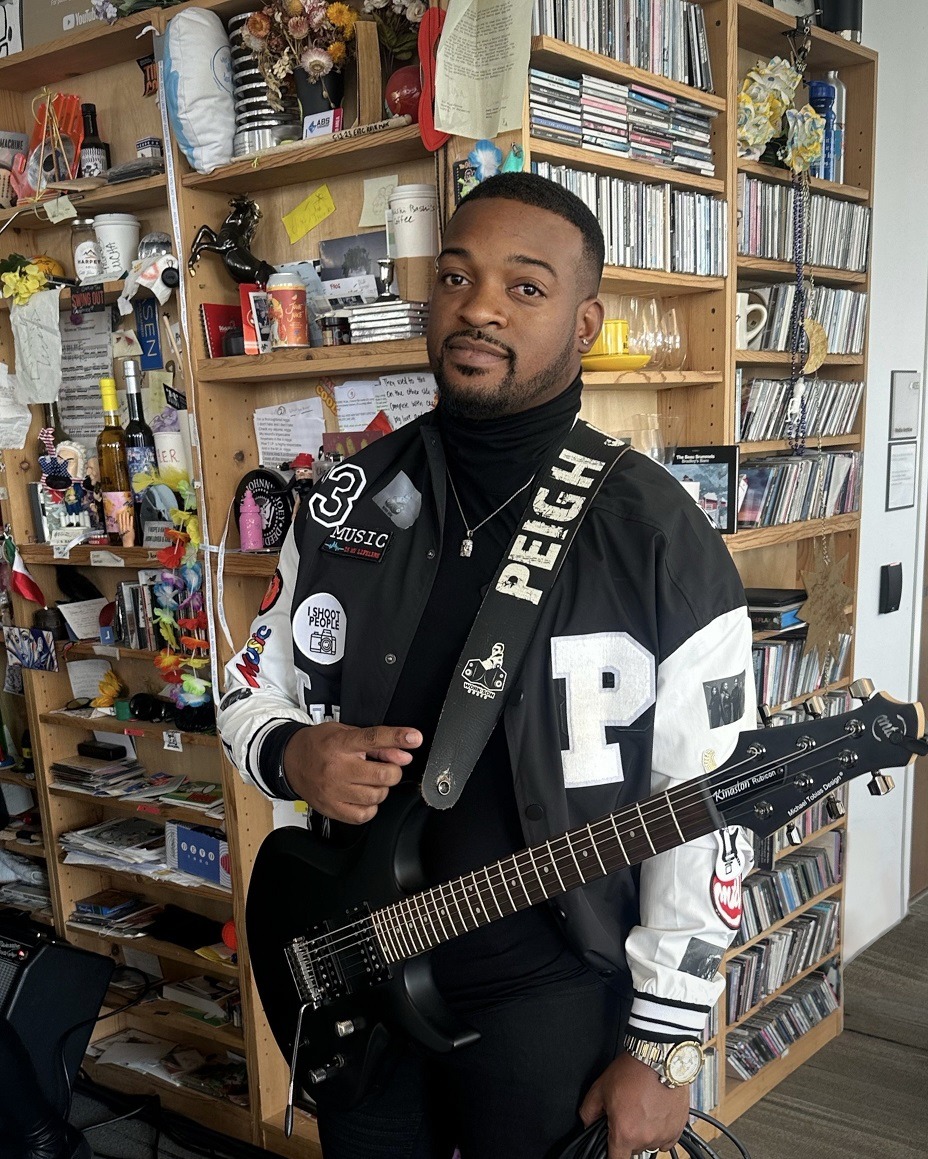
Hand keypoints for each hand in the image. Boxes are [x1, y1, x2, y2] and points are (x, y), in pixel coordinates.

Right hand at [282, 723, 421, 824]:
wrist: (290, 761)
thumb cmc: (320, 744)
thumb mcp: (347, 732)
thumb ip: (377, 743)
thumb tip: (404, 755)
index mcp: (341, 744)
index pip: (373, 739)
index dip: (397, 737)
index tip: (414, 737)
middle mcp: (337, 768)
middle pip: (382, 774)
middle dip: (392, 771)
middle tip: (384, 767)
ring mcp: (333, 791)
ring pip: (377, 796)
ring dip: (381, 789)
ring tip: (369, 780)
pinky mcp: (331, 808)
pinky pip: (364, 815)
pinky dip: (370, 806)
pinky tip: (363, 795)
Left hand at [579, 1053, 689, 1158]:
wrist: (659, 1058)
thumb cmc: (632, 1070)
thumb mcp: (600, 1087)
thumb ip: (589, 1111)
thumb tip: (587, 1123)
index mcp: (624, 1133)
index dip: (611, 1154)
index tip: (612, 1148)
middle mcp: (645, 1138)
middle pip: (632, 1149)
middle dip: (627, 1135)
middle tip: (627, 1113)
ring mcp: (663, 1135)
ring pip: (649, 1142)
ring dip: (644, 1131)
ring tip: (642, 1108)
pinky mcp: (677, 1129)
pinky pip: (666, 1140)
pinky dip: (660, 1130)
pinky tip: (655, 1112)